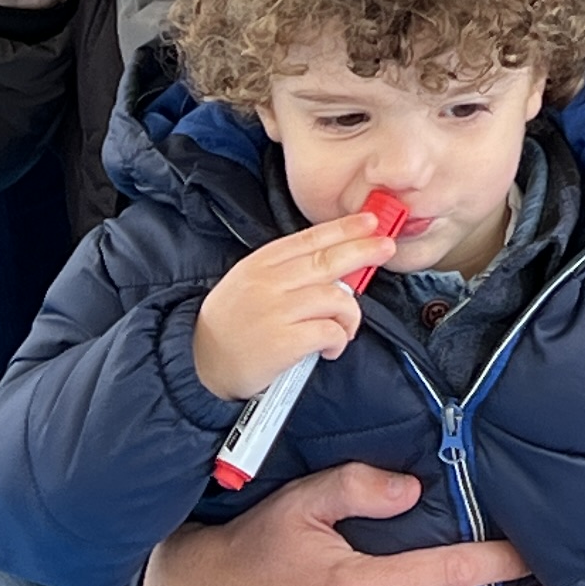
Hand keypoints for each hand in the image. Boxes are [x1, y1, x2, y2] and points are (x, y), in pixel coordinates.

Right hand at [192, 209, 404, 398]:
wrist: (198, 363)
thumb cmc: (230, 325)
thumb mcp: (248, 284)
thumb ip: (286, 272)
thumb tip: (335, 267)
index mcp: (261, 264)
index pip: (309, 239)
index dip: (343, 229)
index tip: (369, 223)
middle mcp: (269, 282)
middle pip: (327, 260)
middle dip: (362, 251)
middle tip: (386, 248)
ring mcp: (276, 311)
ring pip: (335, 298)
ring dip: (349, 315)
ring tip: (344, 329)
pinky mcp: (283, 342)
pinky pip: (329, 331)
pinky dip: (338, 340)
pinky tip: (330, 348)